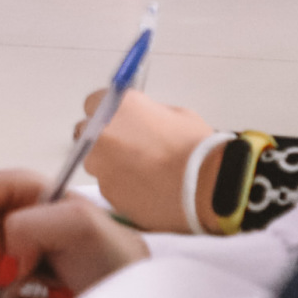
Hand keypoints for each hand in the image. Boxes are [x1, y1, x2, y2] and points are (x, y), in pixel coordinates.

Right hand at [0, 170, 147, 297]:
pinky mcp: (2, 287)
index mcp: (16, 190)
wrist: (122, 297)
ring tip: (34, 290)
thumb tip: (2, 255)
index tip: (2, 260)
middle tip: (19, 279)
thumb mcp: (81, 224)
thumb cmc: (110, 254)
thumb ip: (31, 224)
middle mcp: (1, 219)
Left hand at [79, 89, 220, 232]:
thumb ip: (148, 115)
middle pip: (88, 133)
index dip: (109, 112)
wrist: (210, 189)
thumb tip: (140, 121)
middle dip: (104, 138)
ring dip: (112, 165)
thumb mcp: (177, 115)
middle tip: (132, 149)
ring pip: (97, 163)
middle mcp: (101, 134)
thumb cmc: (199, 148)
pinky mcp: (108, 195)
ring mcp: (101, 166)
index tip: (121, 120)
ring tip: (145, 175)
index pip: (95, 103)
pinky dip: (123, 188)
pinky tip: (148, 192)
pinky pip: (110, 188)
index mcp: (118, 107)